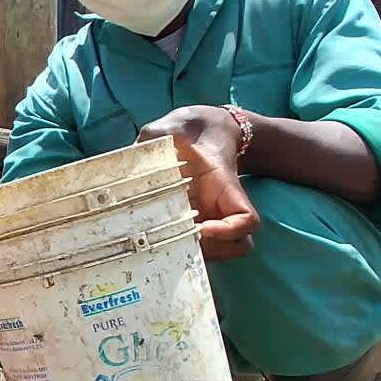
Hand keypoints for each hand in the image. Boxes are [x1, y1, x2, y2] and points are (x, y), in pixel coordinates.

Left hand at [139, 106, 260, 260]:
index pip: (246, 220)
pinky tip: (156, 237)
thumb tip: (133, 151)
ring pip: (219, 251)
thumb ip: (155, 137)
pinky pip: (194, 244)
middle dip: (209, 251)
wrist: (197, 130)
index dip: (230, 231)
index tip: (203, 227)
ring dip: (198, 254)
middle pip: (234, 246)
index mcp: (224, 187)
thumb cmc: (191, 129)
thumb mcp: (173, 127)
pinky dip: (182, 248)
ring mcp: (208, 216)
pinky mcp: (191, 221)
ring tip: (167, 244)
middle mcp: (220, 208)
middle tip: (176, 242)